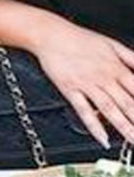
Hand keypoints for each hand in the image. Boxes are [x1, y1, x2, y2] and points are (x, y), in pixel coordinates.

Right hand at [32, 20, 133, 147]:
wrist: (51, 35)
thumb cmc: (80, 39)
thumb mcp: (112, 44)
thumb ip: (132, 58)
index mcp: (116, 67)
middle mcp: (104, 77)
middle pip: (128, 104)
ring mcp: (86, 84)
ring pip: (109, 109)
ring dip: (124, 127)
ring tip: (133, 141)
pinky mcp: (70, 89)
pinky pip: (83, 110)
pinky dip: (94, 126)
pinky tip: (102, 139)